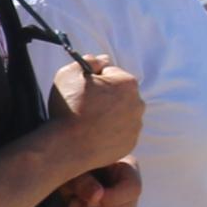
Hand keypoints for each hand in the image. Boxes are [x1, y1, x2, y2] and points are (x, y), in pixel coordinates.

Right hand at [46, 54, 142, 171]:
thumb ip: (88, 61)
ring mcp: (135, 125)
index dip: (94, 79)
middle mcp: (137, 103)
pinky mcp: (130, 143)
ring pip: (121, 113)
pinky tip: (93, 134)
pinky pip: (120, 132)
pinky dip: (110, 132)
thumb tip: (102, 60)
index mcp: (127, 83)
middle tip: (84, 105)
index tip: (83, 89)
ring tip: (87, 122)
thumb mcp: (69, 74)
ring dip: (108, 114)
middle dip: (105, 96)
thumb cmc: (69, 108)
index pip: (111, 72)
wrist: (68, 146)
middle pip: (119, 93)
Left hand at [67, 158, 140, 206]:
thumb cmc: (73, 165)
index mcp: (127, 169)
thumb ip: (84, 181)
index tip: (91, 200)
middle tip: (73, 204)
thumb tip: (96, 198)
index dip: (112, 198)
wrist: (65, 171)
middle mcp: (130, 190)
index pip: (133, 189)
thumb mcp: (74, 168)